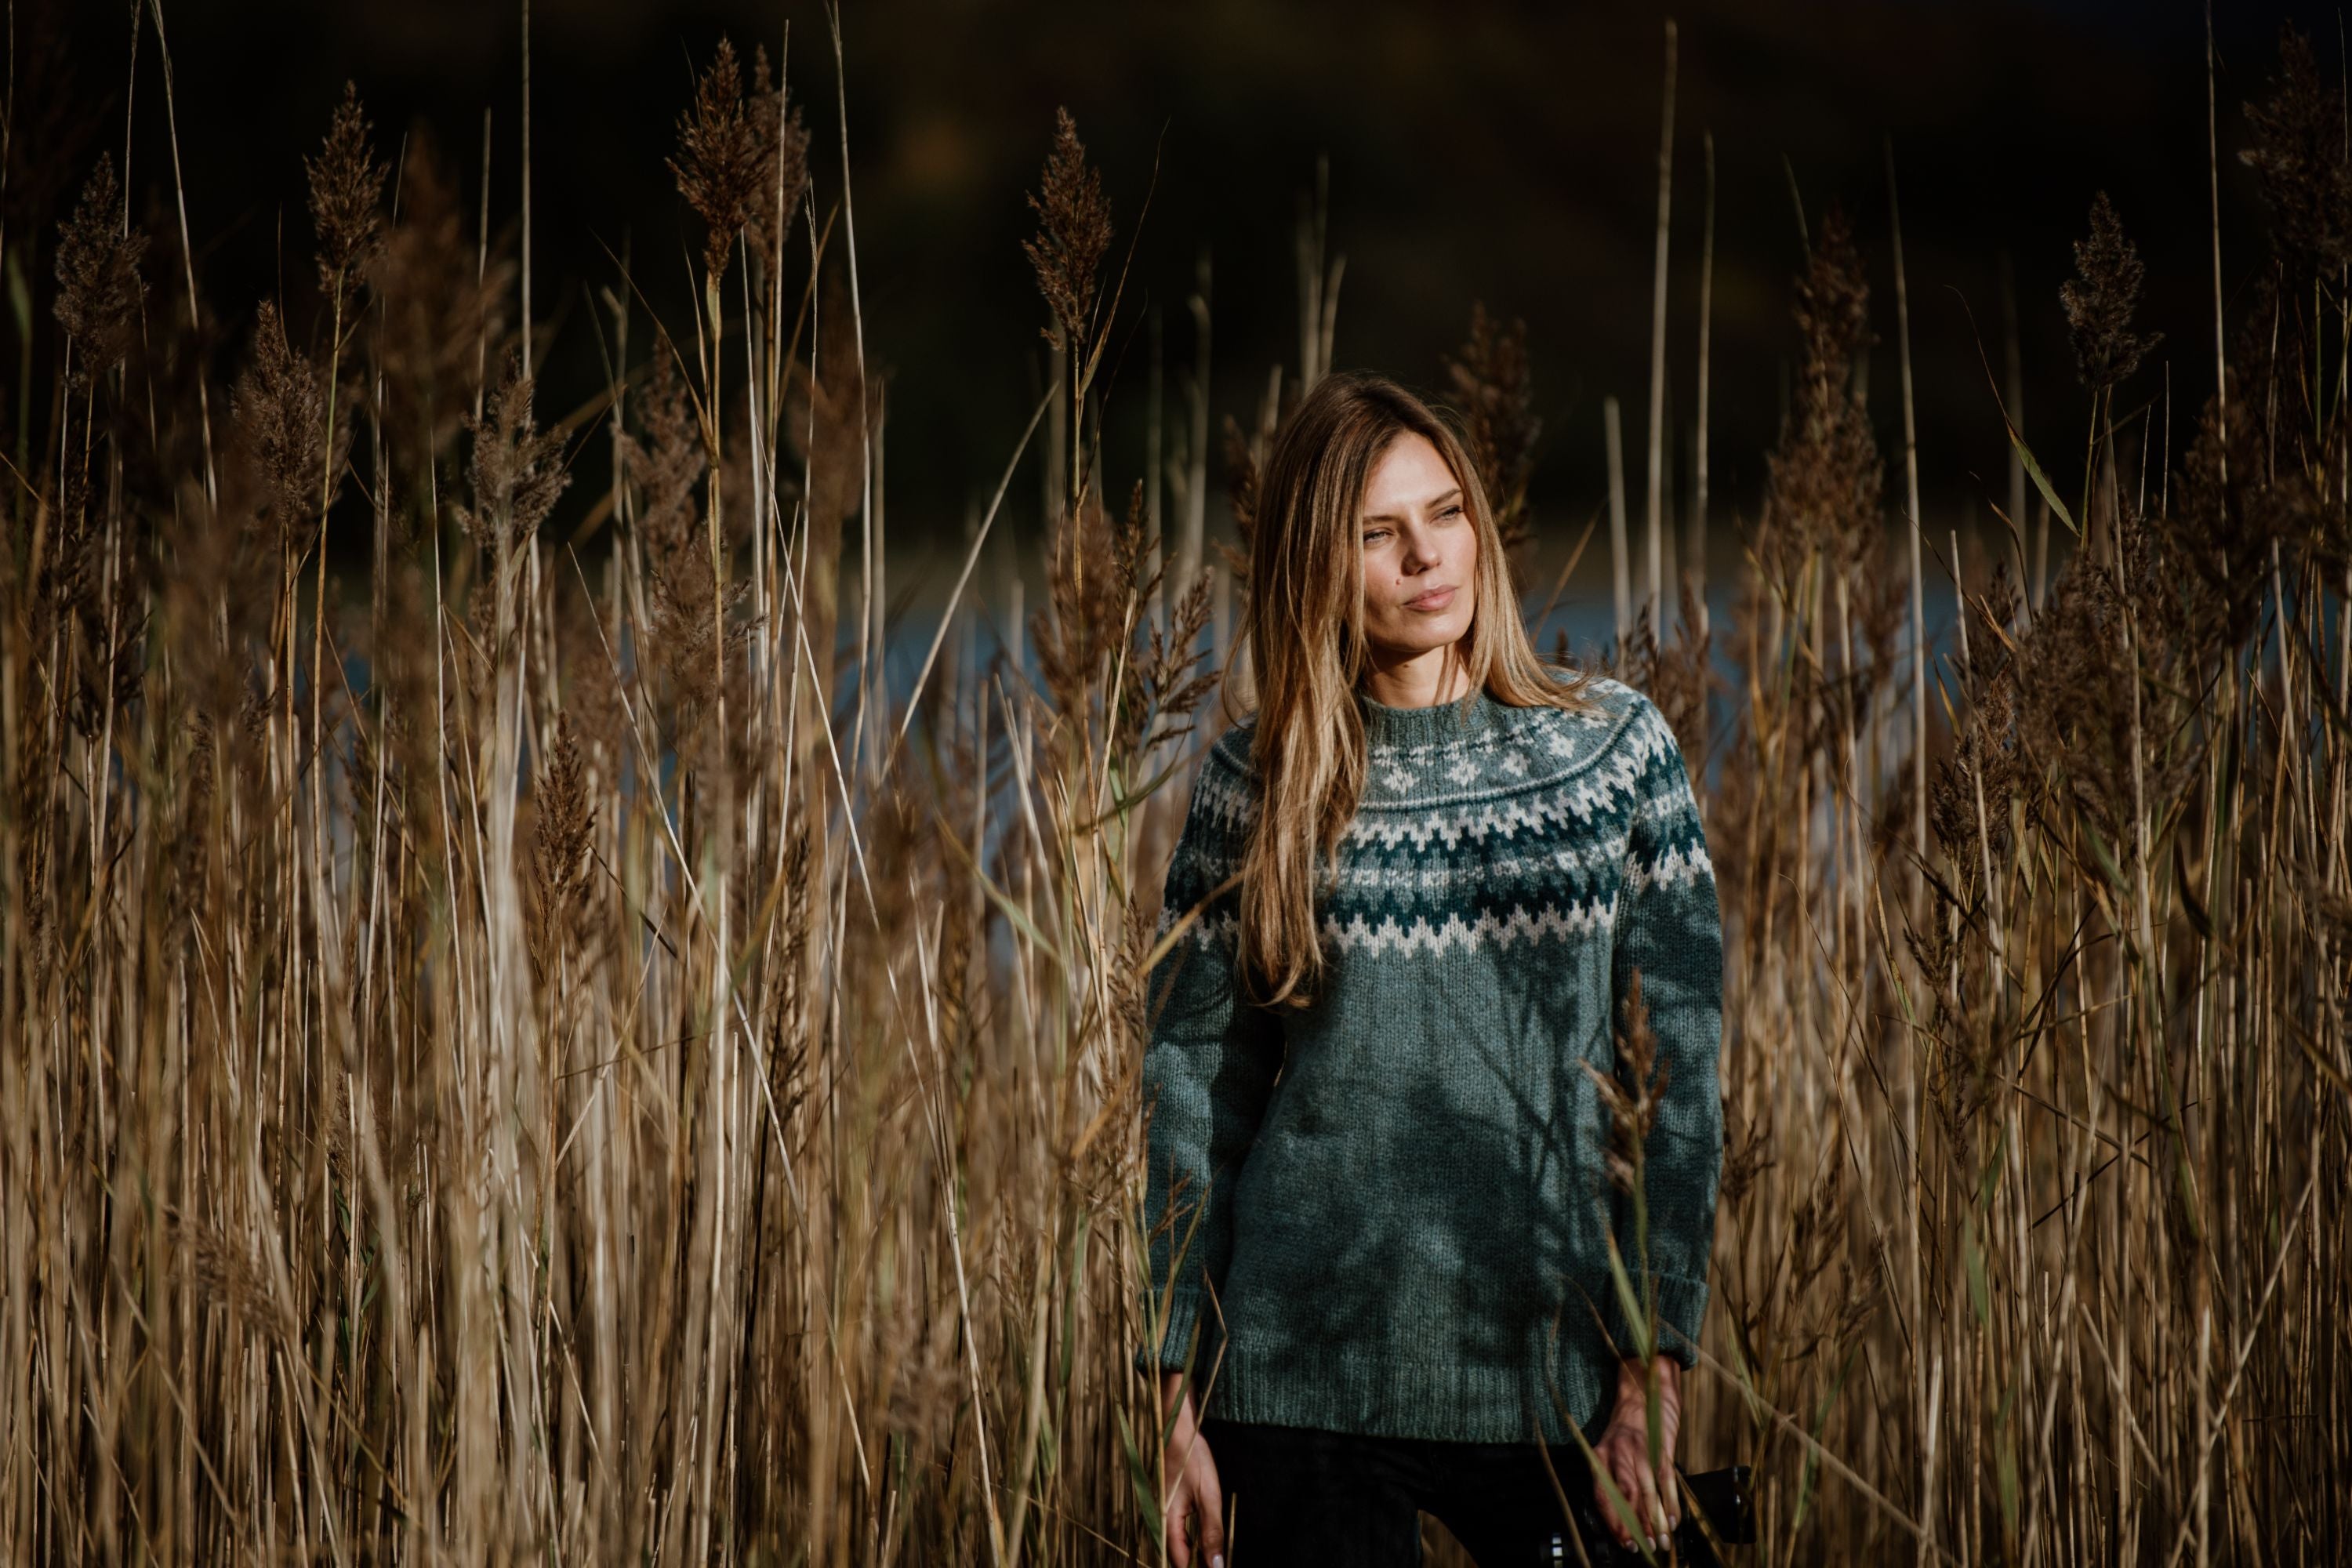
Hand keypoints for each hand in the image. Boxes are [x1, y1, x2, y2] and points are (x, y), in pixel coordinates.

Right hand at [1156, 1372, 1227, 1567]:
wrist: (1179, 1431)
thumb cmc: (1192, 1460)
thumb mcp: (1208, 1497)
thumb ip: (1211, 1533)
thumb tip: (1216, 1566)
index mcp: (1166, 1522)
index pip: (1180, 1562)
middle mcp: (1161, 1521)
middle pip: (1179, 1556)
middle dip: (1198, 1563)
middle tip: (1220, 1563)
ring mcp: (1165, 1513)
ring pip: (1181, 1545)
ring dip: (1197, 1553)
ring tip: (1218, 1557)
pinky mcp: (1171, 1506)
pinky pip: (1181, 1532)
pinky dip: (1194, 1540)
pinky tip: (1208, 1539)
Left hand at [1592, 1355, 1681, 1556]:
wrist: (1647, 1388)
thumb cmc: (1630, 1424)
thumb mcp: (1613, 1448)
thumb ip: (1615, 1475)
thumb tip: (1625, 1514)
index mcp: (1601, 1456)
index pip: (1602, 1495)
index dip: (1613, 1522)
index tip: (1624, 1542)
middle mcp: (1617, 1453)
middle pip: (1625, 1498)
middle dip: (1635, 1527)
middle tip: (1642, 1549)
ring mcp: (1639, 1450)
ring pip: (1646, 1493)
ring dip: (1655, 1521)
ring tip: (1662, 1541)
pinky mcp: (1660, 1446)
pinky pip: (1665, 1480)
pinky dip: (1671, 1502)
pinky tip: (1674, 1520)